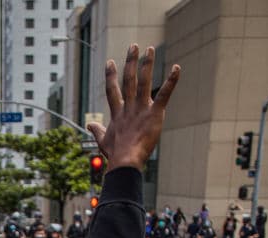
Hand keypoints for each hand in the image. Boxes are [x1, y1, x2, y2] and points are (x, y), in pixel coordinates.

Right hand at [85, 45, 179, 171]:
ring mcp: (141, 109)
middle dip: (131, 61)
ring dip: (147, 64)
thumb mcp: (103, 141)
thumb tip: (89, 124)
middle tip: (134, 46)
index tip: (110, 62)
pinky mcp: (154, 113)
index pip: (112, 90)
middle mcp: (129, 107)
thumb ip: (97, 130)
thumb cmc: (115, 154)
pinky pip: (164, 94)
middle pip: (128, 79)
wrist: (125, 161)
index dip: (111, 76)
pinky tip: (178, 68)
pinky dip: (172, 81)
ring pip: (143, 81)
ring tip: (149, 49)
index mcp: (118, 113)